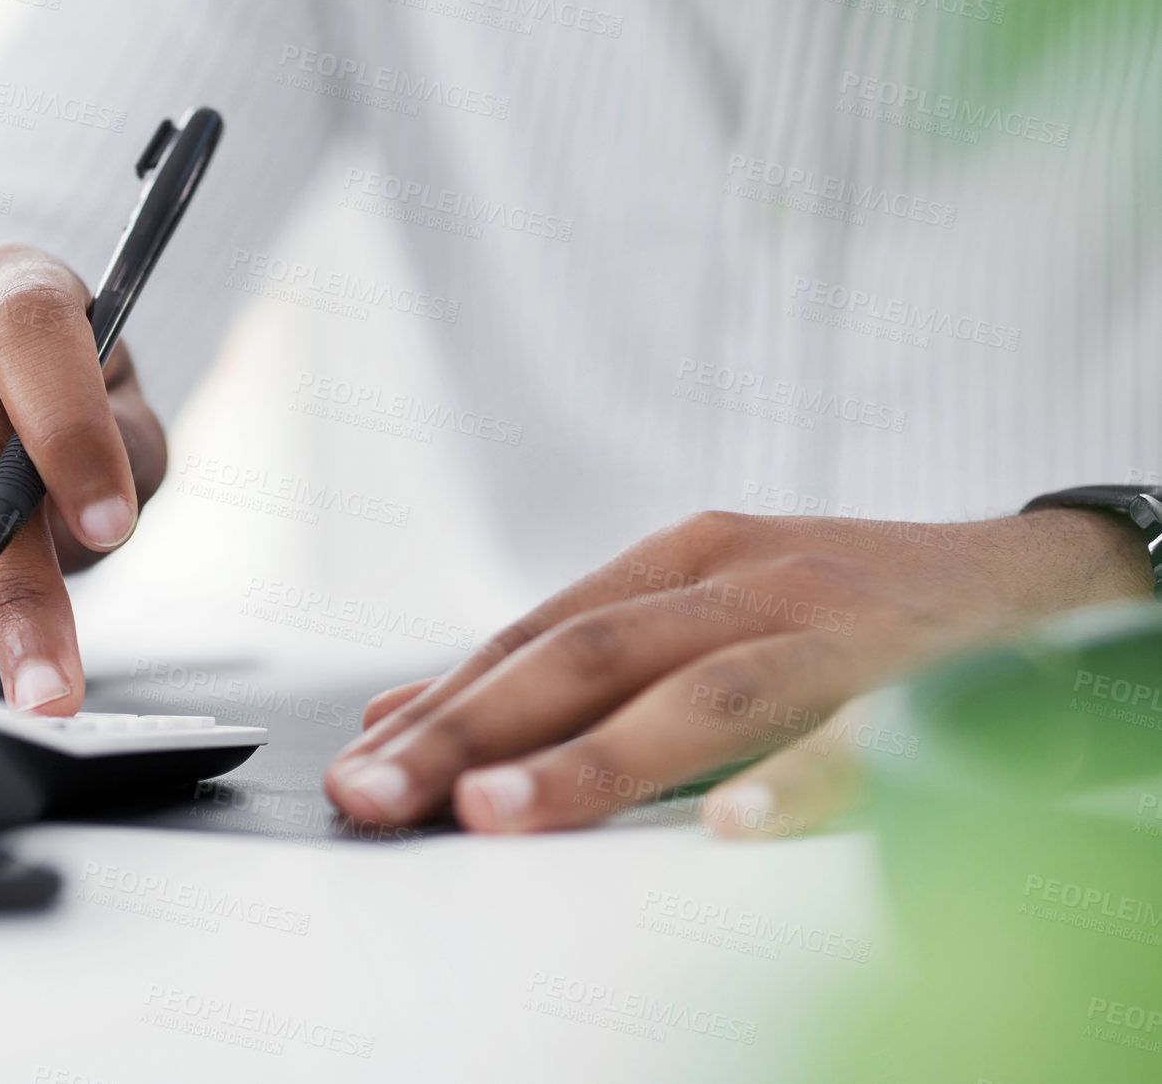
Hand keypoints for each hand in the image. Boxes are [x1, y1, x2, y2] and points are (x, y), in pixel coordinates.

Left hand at [323, 509, 1151, 833]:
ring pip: (695, 693)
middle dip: (468, 730)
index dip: (444, 700)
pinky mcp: (917, 680)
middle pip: (583, 654)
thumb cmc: (840, 610)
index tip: (359, 762)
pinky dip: (792, 781)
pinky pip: (856, 740)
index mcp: (681, 562)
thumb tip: (402, 714)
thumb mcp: (702, 610)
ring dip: (590, 760)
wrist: (1028, 579)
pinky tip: (732, 824)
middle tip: (374, 793)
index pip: (537, 635)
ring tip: (494, 813)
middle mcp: (738, 579)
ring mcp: (825, 623)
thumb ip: (572, 664)